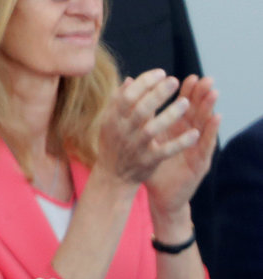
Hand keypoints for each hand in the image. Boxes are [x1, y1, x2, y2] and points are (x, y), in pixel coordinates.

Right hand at [96, 69, 202, 186]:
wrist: (112, 177)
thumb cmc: (114, 144)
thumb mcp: (110, 123)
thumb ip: (119, 102)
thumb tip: (130, 79)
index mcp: (113, 120)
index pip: (127, 96)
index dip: (144, 83)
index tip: (161, 73)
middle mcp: (123, 133)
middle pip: (140, 110)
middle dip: (158, 94)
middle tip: (174, 81)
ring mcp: (135, 148)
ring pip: (152, 130)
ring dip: (170, 115)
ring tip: (186, 102)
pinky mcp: (148, 161)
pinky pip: (166, 151)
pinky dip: (180, 143)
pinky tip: (195, 133)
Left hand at [145, 75, 220, 227]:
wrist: (161, 197)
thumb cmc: (151, 168)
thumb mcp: (144, 144)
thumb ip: (140, 124)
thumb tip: (129, 105)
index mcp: (174, 131)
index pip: (181, 108)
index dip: (184, 93)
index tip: (185, 78)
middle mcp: (187, 137)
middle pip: (195, 112)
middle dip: (199, 95)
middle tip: (203, 78)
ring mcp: (195, 149)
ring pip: (204, 125)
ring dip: (209, 108)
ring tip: (213, 92)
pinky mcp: (200, 162)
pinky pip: (206, 145)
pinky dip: (211, 131)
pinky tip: (216, 118)